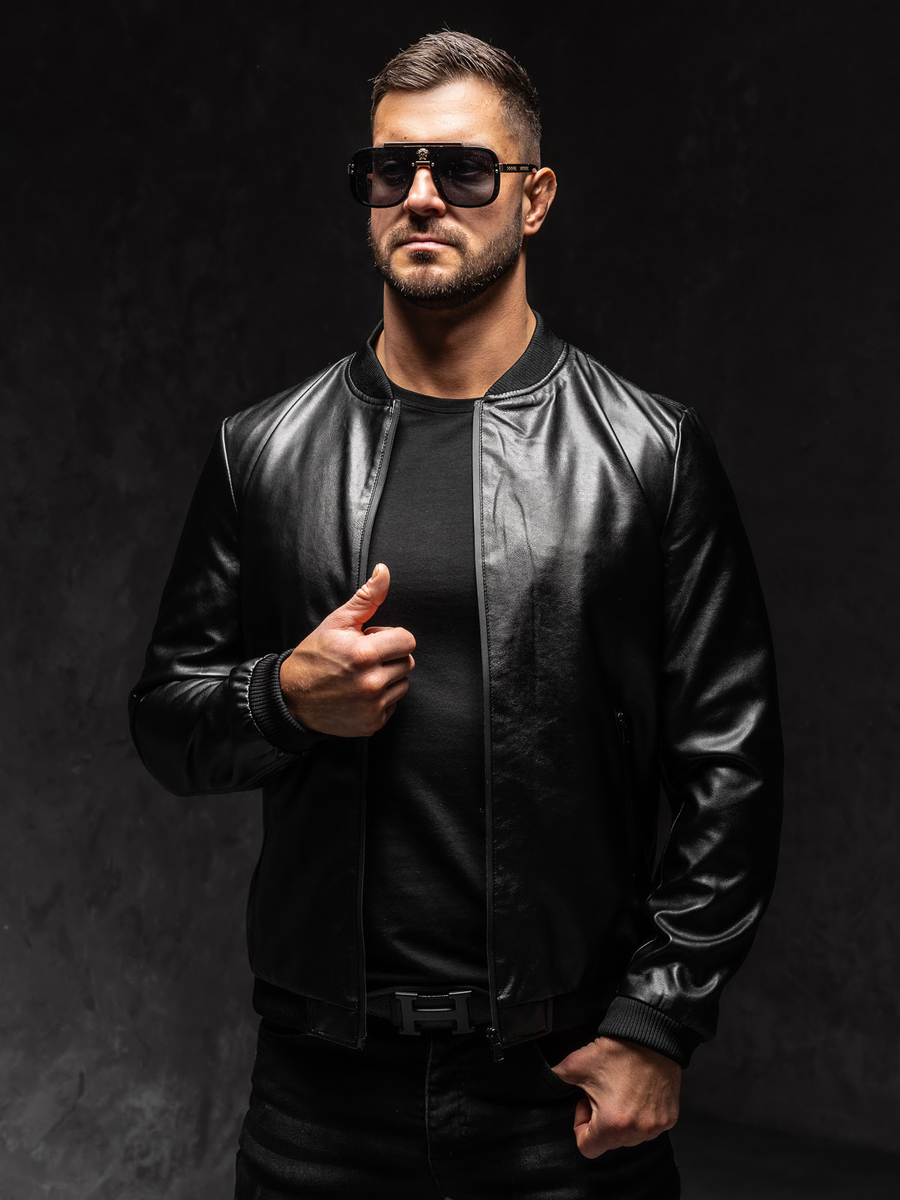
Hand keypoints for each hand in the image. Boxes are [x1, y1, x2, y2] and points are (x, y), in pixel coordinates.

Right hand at [279, 563, 415, 736]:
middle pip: (407, 662)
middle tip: (364, 658)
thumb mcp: (337, 623)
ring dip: (388, 678)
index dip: (391, 636)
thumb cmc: (314, 656)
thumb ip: (366, 598)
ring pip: (403, 684)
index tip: (372, 640)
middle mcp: (371, 683)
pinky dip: (381, 699)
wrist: (291, 698)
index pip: (407, 640)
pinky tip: (358, 693)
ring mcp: (372, 707)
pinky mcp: (373, 724)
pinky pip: (393, 705)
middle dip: (390, 656)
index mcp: (364, 655)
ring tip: (360, 675)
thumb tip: (384, 571)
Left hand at [548, 1035, 681, 1158]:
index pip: (587, 1148)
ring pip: (629, 1137)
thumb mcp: (577, 1064)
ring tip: (619, 1091)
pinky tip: (636, 1093)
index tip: (585, 1104)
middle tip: (602, 1093)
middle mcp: (637, 1131)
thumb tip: (545, 1080)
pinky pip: (648, 1127)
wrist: (651, 1035)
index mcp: (612, 1124)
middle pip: (609, 1142)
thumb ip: (556, 1078)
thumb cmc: (617, 1050)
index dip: (580, 1126)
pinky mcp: (669, 1118)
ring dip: (620, 1120)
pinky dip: (639, 1115)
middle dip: (601, 1121)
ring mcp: (655, 1126)